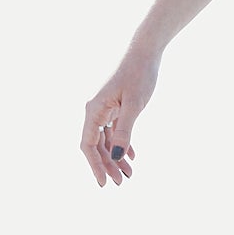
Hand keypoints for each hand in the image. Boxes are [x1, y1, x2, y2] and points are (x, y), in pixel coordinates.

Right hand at [81, 46, 160, 187]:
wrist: (145, 51)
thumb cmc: (139, 74)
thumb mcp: (134, 105)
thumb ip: (125, 130)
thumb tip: (118, 156)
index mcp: (94, 110)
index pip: (88, 145)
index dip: (94, 166)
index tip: (104, 183)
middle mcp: (95, 110)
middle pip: (96, 145)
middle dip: (108, 165)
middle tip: (122, 183)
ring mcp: (104, 108)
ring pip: (106, 139)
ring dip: (116, 157)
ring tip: (130, 174)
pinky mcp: (115, 106)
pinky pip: (114, 130)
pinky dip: (122, 144)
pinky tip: (132, 156)